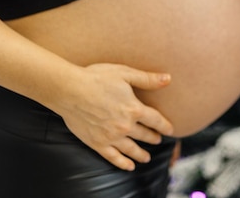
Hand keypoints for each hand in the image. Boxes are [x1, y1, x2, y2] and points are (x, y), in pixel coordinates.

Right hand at [53, 63, 173, 170]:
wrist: (69, 90)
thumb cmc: (96, 77)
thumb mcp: (125, 73)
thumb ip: (147, 79)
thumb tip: (168, 78)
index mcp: (134, 109)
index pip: (155, 120)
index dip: (164, 126)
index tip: (170, 130)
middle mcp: (125, 126)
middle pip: (144, 135)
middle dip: (153, 138)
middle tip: (157, 140)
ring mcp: (111, 136)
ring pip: (131, 149)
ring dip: (141, 153)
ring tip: (146, 157)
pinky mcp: (97, 143)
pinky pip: (113, 157)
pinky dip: (122, 163)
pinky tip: (129, 166)